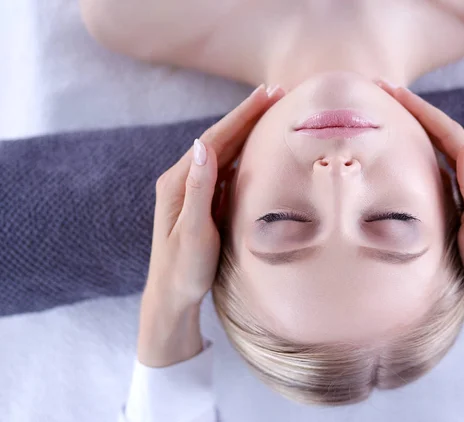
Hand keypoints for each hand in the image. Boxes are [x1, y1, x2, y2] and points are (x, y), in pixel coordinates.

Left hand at [138, 84, 284, 366]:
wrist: (171, 296)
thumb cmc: (183, 269)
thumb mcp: (192, 232)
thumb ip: (198, 190)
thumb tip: (202, 145)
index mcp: (178, 182)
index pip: (214, 139)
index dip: (241, 116)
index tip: (266, 94)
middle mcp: (184, 179)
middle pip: (220, 139)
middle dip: (248, 115)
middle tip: (277, 92)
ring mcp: (193, 189)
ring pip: (224, 151)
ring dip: (248, 130)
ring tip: (272, 111)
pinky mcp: (203, 201)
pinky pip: (226, 169)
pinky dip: (244, 152)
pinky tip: (258, 146)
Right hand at [376, 80, 463, 341]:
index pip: (451, 133)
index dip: (423, 110)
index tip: (395, 91)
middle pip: (445, 132)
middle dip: (416, 109)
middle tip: (386, 90)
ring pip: (442, 145)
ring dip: (419, 125)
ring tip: (393, 110)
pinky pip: (441, 162)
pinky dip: (423, 147)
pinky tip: (410, 147)